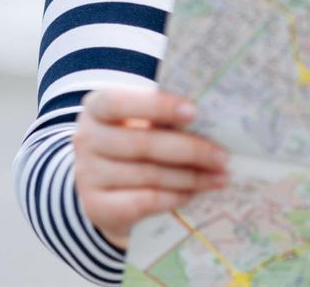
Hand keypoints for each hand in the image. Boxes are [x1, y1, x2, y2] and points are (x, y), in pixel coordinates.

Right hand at [72, 88, 229, 249]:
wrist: (107, 185)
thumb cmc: (137, 139)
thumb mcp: (144, 121)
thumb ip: (167, 116)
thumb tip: (215, 118)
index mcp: (97, 107)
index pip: (120, 102)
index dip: (158, 106)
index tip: (194, 112)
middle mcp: (86, 139)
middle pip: (143, 144)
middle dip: (191, 150)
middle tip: (223, 157)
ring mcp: (87, 175)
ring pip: (148, 175)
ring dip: (191, 177)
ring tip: (220, 177)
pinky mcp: (96, 206)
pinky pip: (143, 201)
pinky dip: (173, 197)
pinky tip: (194, 193)